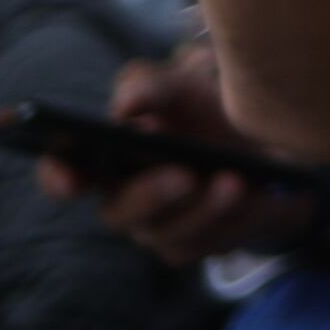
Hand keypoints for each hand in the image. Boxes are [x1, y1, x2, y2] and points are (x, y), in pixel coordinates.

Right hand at [45, 51, 327, 264]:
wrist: (270, 143)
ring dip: (205, 207)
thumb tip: (124, 107)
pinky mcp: (204, 245)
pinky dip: (240, 215)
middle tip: (182, 175)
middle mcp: (126, 201)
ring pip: (173, 233)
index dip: (58, 177)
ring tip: (233, 181)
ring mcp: (163, 229)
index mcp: (107, 158)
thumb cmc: (205, 113)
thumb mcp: (182, 86)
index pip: (63, 174)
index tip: (71, 176)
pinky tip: (259, 194)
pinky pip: (216, 240)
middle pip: (119, 212)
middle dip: (150, 195)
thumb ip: (150, 85)